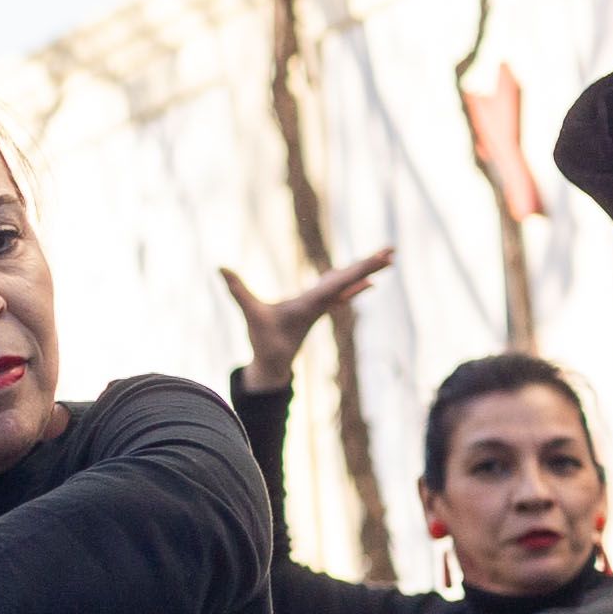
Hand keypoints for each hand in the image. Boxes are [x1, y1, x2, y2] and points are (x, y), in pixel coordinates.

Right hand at [219, 250, 392, 393]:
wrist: (275, 363)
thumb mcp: (251, 314)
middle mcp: (322, 303)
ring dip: (367, 270)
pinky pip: (342, 292)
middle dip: (371, 264)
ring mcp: (321, 306)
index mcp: (311, 303)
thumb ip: (237, 291)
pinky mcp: (317, 308)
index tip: (379, 259)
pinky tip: (368, 280)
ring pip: (349, 284)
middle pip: (351, 279)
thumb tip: (219, 268)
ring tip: (386, 258)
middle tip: (393, 249)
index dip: (360, 269)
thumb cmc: (265, 340)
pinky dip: (355, 283)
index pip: (340, 282)